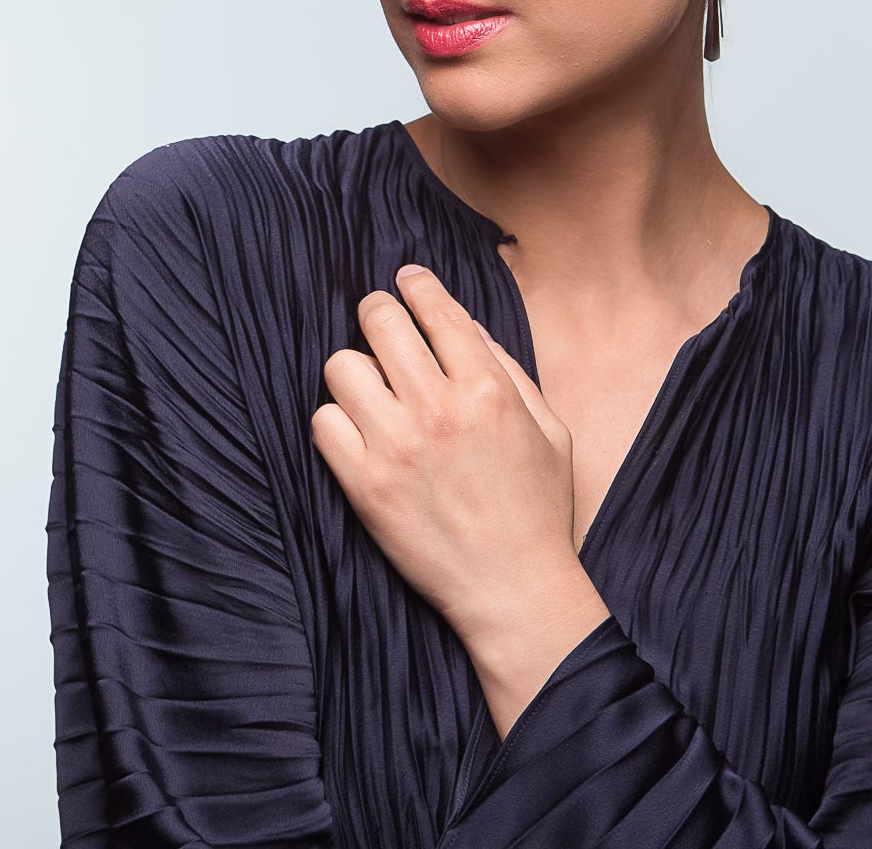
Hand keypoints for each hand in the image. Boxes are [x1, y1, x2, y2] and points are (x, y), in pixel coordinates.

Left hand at [312, 265, 609, 731]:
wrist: (513, 590)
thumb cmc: (537, 510)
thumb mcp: (549, 429)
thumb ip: (509, 370)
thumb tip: (465, 326)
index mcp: (489, 389)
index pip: (438, 311)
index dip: (417, 285)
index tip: (406, 280)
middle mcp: (438, 409)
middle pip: (380, 323)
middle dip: (377, 312)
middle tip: (379, 321)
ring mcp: (396, 448)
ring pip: (342, 367)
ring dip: (355, 370)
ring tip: (370, 387)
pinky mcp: (364, 486)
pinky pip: (322, 423)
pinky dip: (334, 420)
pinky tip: (356, 430)